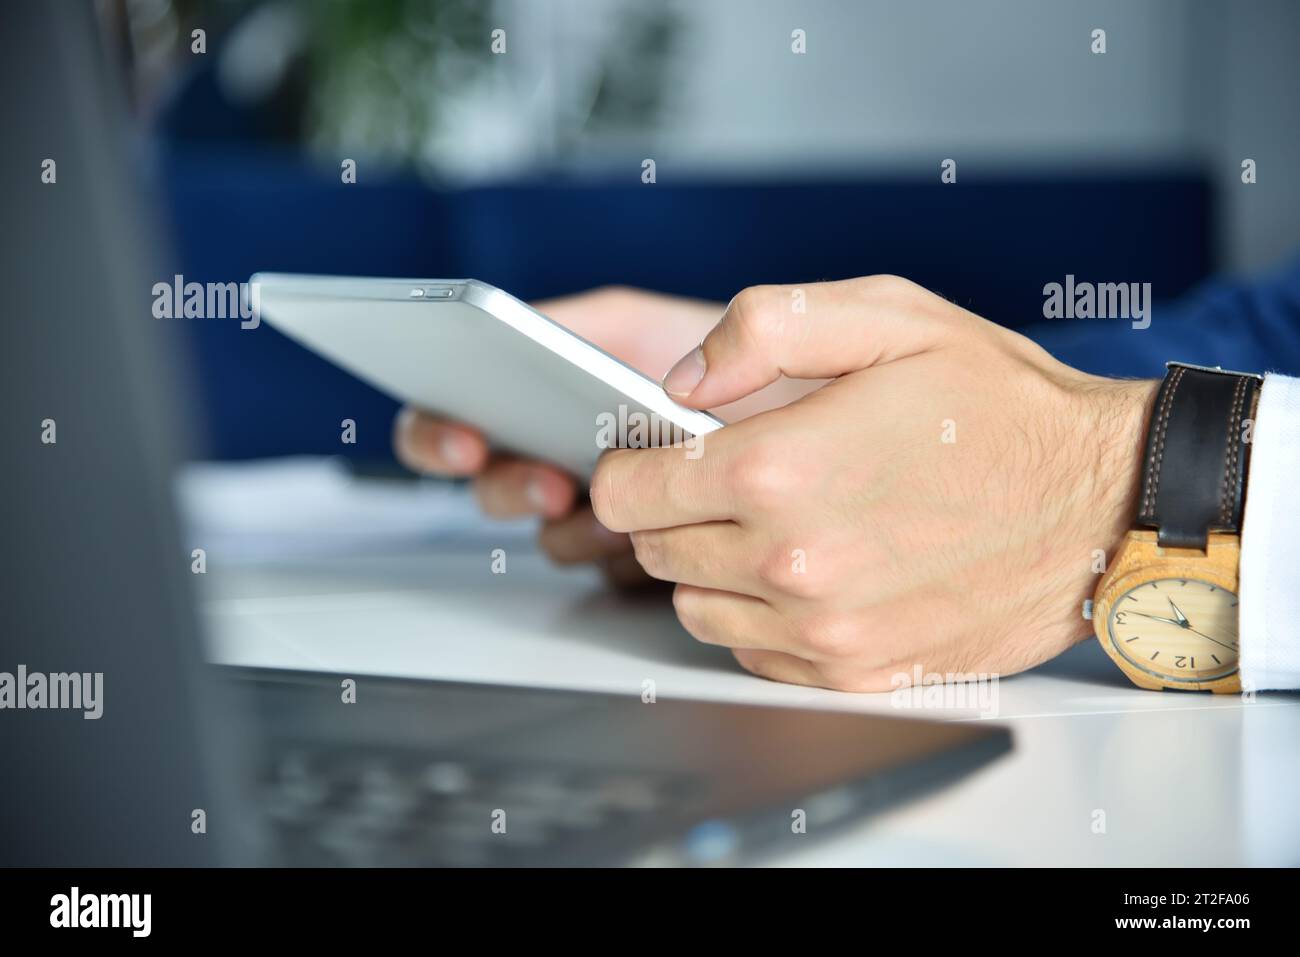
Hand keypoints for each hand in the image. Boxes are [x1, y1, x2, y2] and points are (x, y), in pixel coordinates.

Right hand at [392, 286, 809, 584]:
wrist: (893, 438)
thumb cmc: (839, 363)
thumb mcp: (797, 315)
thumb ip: (731, 322)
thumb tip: (674, 385)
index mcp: (593, 365)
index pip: (474, 390)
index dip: (445, 422)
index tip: (470, 435)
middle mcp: (588, 431)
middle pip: (497, 469)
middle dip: (506, 484)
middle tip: (550, 485)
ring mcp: (617, 493)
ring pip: (551, 526)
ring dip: (566, 525)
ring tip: (609, 510)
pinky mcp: (651, 547)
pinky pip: (609, 568)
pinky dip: (617, 561)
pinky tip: (648, 547)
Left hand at [591, 276, 1157, 689]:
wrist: (1102, 503)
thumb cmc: (1001, 407)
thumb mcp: (887, 317)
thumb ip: (763, 328)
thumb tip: (682, 380)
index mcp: (779, 469)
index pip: (626, 493)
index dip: (631, 466)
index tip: (656, 454)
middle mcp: (791, 562)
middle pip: (654, 552)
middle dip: (674, 511)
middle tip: (728, 480)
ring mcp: (824, 629)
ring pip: (694, 609)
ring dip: (711, 568)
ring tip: (773, 524)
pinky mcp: (857, 672)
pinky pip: (753, 652)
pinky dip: (760, 615)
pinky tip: (811, 571)